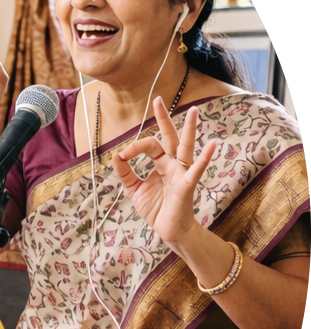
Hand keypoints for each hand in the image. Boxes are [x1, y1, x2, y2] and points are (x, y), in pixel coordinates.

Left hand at [113, 97, 217, 247]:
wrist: (169, 230)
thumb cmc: (156, 208)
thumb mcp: (134, 188)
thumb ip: (125, 172)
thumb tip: (116, 156)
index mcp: (161, 163)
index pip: (149, 145)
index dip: (134, 147)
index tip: (122, 155)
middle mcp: (173, 164)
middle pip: (169, 137)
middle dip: (163, 118)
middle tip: (158, 99)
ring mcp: (182, 173)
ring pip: (185, 147)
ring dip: (189, 129)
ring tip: (194, 110)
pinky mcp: (187, 186)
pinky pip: (196, 170)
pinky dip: (204, 158)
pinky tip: (213, 145)